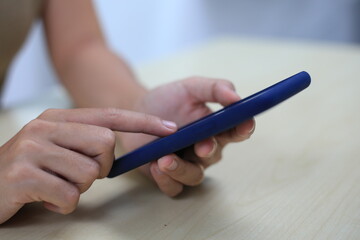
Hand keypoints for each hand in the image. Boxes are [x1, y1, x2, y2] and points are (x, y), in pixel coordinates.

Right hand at [0, 108, 176, 223]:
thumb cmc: (30, 170)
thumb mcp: (57, 148)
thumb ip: (86, 142)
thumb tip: (120, 149)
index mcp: (58, 118)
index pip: (110, 116)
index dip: (143, 122)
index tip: (170, 128)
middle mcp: (45, 127)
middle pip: (106, 144)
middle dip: (102, 167)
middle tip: (79, 175)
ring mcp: (33, 149)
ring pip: (90, 172)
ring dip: (78, 188)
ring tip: (56, 187)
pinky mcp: (23, 175)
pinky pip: (70, 196)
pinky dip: (63, 205)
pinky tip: (45, 200)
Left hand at [118, 77, 254, 196]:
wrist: (137, 111)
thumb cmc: (168, 100)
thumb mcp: (191, 87)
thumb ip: (215, 88)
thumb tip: (236, 97)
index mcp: (215, 128)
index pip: (236, 131)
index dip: (244, 128)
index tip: (245, 123)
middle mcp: (205, 149)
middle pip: (215, 155)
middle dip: (209, 150)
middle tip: (201, 146)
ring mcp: (188, 164)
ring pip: (194, 176)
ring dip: (182, 169)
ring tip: (165, 159)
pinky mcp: (168, 177)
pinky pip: (173, 187)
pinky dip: (166, 180)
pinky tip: (155, 166)